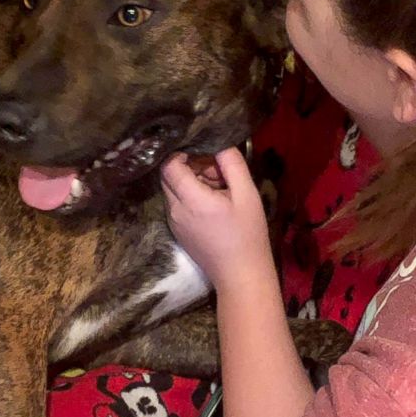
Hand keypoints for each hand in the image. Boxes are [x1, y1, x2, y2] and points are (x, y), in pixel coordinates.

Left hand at [160, 148, 272, 291]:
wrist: (240, 275)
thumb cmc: (247, 234)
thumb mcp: (247, 194)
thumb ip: (232, 164)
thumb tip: (220, 141)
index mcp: (191, 200)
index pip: (169, 166)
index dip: (181, 153)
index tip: (203, 153)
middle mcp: (175, 210)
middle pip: (168, 176)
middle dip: (188, 166)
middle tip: (216, 171)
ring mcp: (173, 222)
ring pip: (172, 190)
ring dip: (191, 181)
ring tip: (219, 188)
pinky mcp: (177, 231)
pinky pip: (177, 204)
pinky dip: (190, 197)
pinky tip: (213, 204)